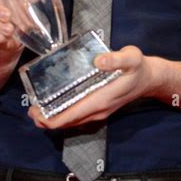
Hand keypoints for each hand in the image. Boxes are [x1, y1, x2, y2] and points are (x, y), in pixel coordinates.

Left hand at [28, 45, 161, 128]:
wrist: (150, 78)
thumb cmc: (139, 67)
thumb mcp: (131, 58)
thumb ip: (116, 59)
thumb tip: (99, 60)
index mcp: (100, 100)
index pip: (69, 117)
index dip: (49, 118)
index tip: (34, 110)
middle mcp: (97, 111)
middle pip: (66, 123)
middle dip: (46, 119)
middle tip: (30, 108)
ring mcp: (98, 112)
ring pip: (70, 122)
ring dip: (53, 118)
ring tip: (37, 107)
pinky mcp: (99, 109)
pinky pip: (76, 117)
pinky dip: (63, 115)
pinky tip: (54, 105)